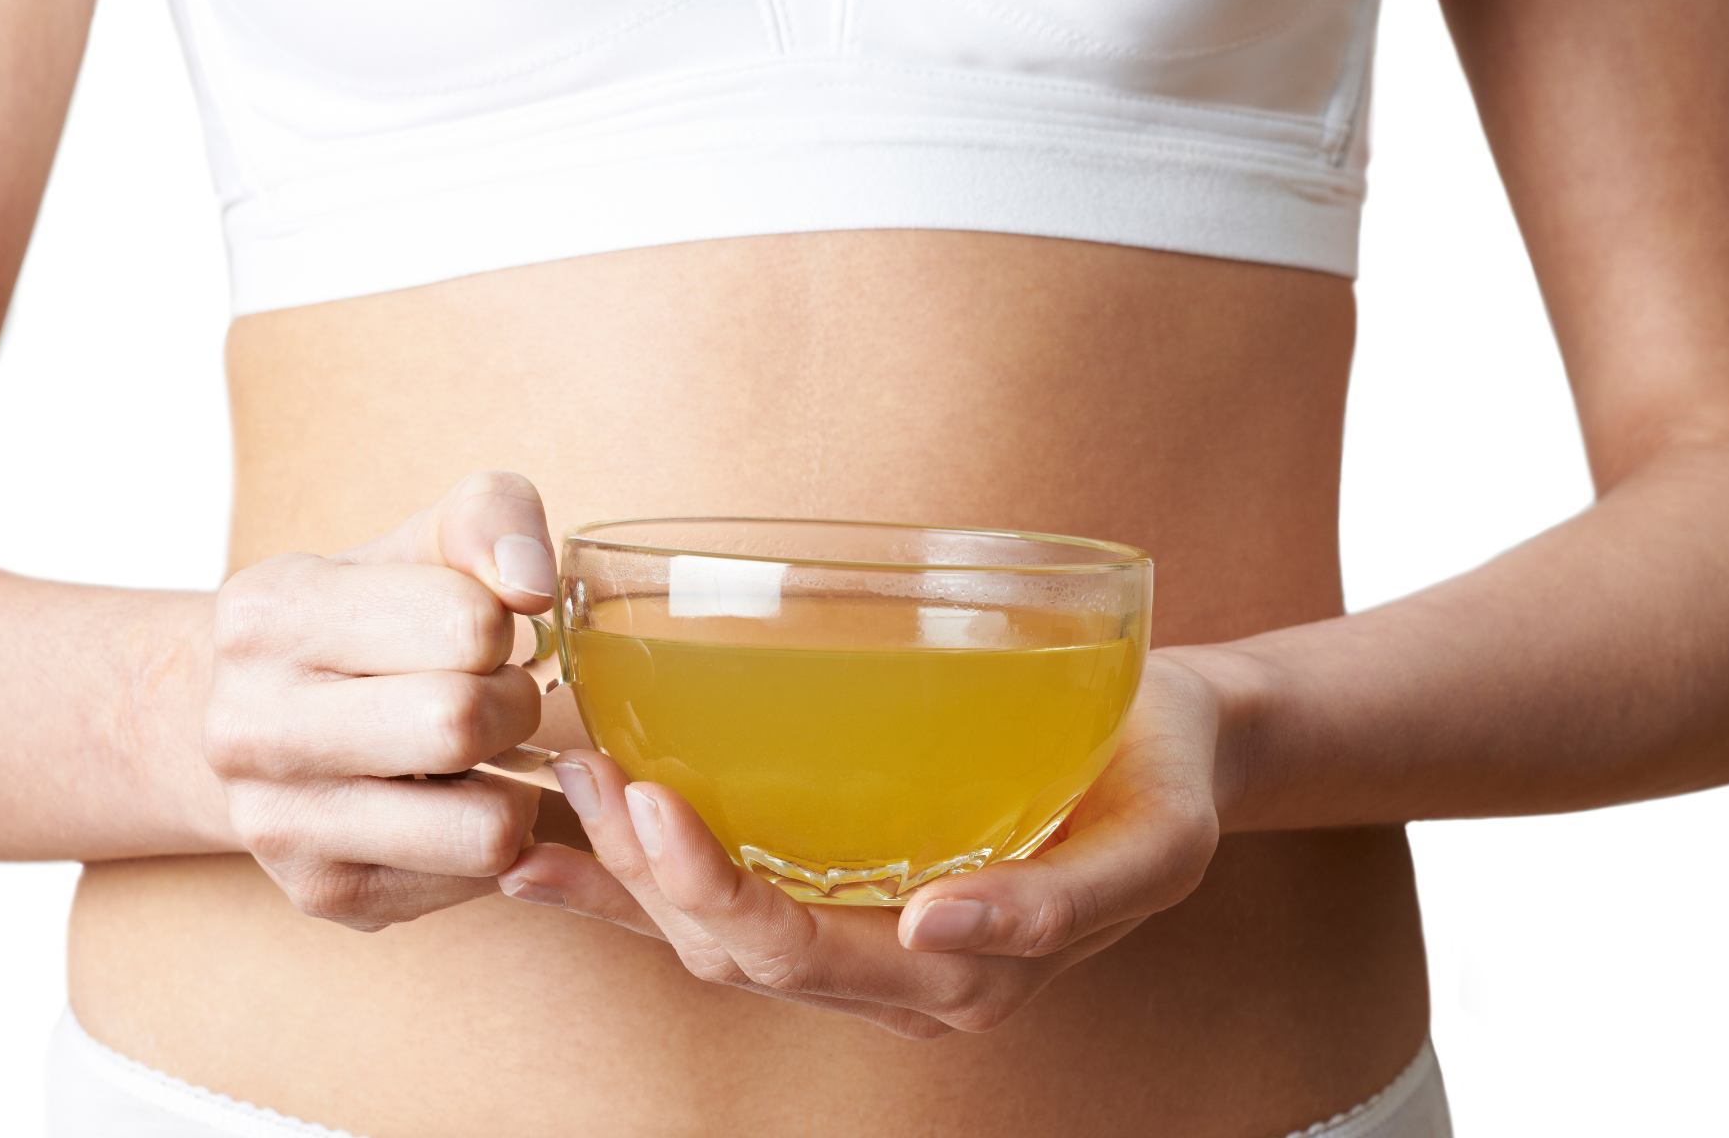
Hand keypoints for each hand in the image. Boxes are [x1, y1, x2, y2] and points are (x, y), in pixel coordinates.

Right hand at [206, 471, 558, 930]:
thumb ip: (487, 520)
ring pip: (484, 828)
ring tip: (480, 757)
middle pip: (462, 724)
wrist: (264, 719)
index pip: (466, 623)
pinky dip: (490, 839)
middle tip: (496, 697)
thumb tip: (533, 582)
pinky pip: (475, 880)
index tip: (477, 633)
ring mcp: (277, 823)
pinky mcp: (324, 892)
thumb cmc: (369, 620)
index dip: (500, 627)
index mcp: (268, 613)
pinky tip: (451, 803)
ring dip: (515, 786)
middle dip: (513, 705)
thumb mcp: (417, 545)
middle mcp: (248, 725)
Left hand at [497, 652, 1226, 1037]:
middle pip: (732, 952)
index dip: (715, 893)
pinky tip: (554, 850)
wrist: (1175, 750)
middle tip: (588, 767)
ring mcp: (858, 939)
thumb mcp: (1158, 846)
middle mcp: (893, 975)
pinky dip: (630, 883)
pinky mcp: (838, 888)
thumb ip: (1060, 904)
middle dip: (644, 875)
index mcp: (959, 977)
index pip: (802, 956)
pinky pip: (720, 900)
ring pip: (709, 934)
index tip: (655, 801)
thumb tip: (941, 923)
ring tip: (561, 784)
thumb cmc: (1165, 782)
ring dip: (624, 873)